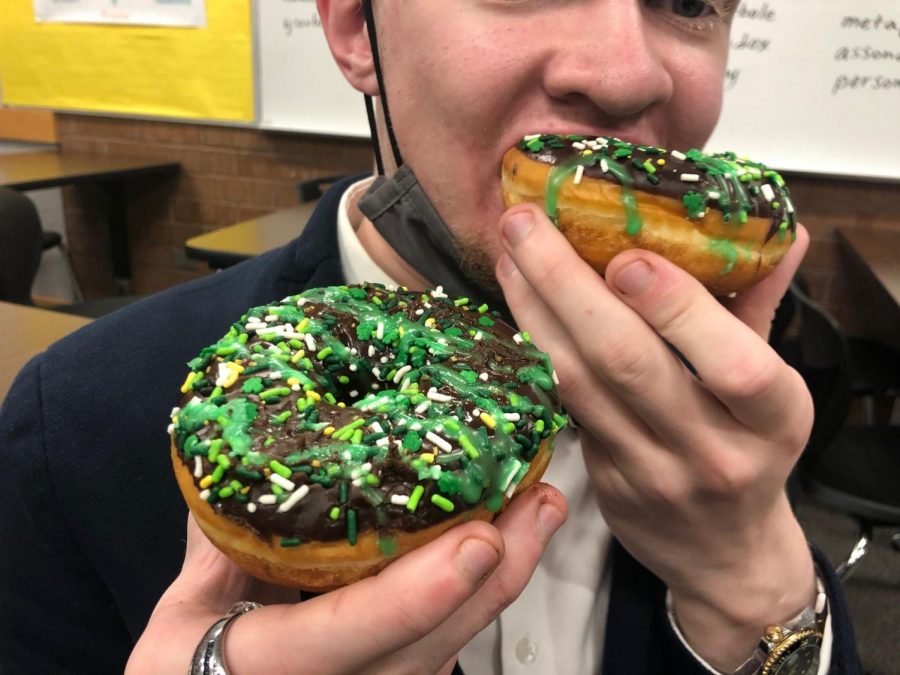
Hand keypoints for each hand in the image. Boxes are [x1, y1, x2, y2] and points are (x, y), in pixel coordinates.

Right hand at [127, 483, 565, 674]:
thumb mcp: (179, 619)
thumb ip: (215, 550)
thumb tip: (252, 473)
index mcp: (267, 670)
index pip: (346, 635)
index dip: (416, 594)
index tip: (479, 540)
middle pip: (430, 647)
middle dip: (495, 574)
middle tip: (538, 498)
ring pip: (451, 648)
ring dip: (504, 580)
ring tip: (539, 508)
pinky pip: (446, 646)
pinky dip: (482, 595)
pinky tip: (509, 544)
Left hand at [495, 203, 815, 669]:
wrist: (724, 554)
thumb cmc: (752, 450)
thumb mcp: (773, 386)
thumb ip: (761, 306)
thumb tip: (779, 229)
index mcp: (773, 418)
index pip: (733, 364)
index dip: (677, 309)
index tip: (625, 254)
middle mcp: (710, 450)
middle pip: (628, 363)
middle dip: (566, 285)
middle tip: (525, 223)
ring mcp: (648, 471)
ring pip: (578, 382)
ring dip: (534, 310)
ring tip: (508, 253)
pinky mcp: (600, 478)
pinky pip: (561, 405)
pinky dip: (535, 349)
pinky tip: (517, 304)